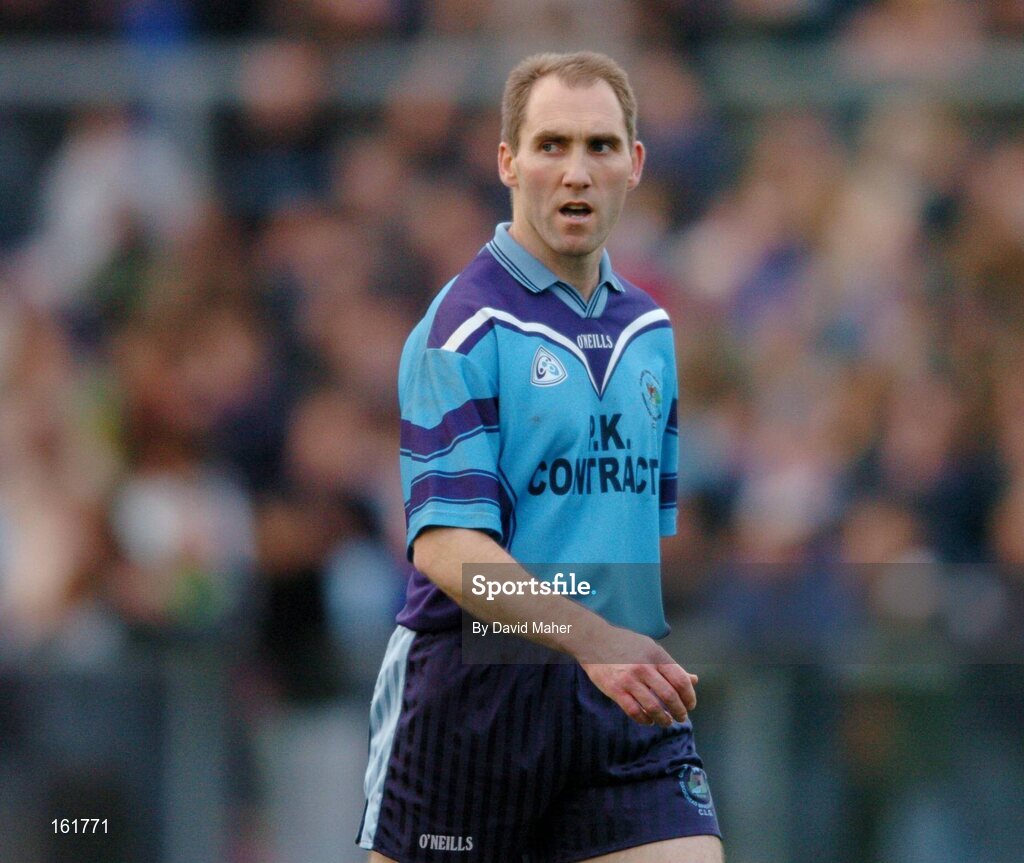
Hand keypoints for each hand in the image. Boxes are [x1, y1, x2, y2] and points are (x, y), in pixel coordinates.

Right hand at [578, 626, 697, 726]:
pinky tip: (648, 720)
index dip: (689, 696)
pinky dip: (644, 719)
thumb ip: (671, 666)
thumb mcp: (652, 648)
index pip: (680, 680)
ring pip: (653, 707)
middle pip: (669, 696)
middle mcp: (645, 668)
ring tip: (667, 721)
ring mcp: (629, 680)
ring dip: (664, 719)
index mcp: (657, 656)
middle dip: (679, 711)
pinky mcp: (615, 690)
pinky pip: (634, 711)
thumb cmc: (626, 643)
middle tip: (681, 717)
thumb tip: (694, 680)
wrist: (595, 641)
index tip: (690, 705)